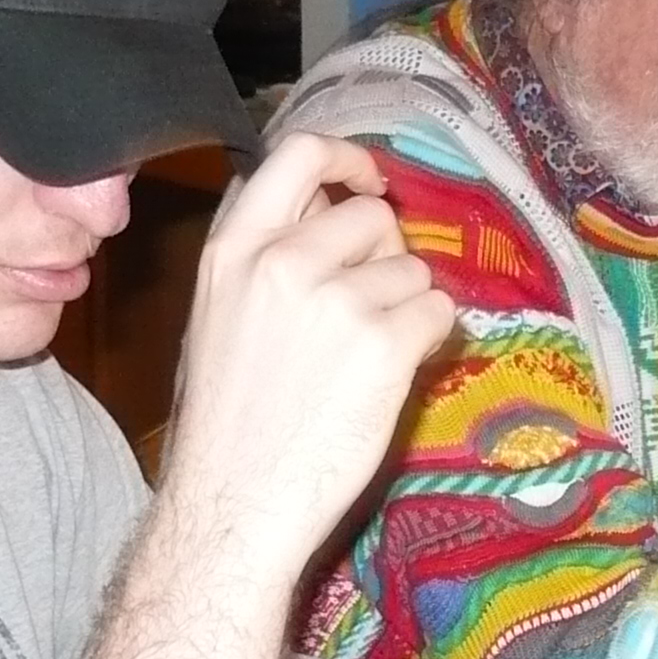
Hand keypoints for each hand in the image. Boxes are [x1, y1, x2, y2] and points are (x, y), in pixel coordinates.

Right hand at [160, 133, 456, 553]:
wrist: (233, 503)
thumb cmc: (225, 423)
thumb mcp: (218, 314)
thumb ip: (266, 258)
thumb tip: (329, 218)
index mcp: (233, 249)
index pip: (298, 154)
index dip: (347, 158)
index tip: (367, 182)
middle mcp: (283, 261)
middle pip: (370, 215)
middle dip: (385, 253)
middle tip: (370, 304)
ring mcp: (336, 300)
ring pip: (412, 269)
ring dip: (406, 306)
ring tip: (366, 358)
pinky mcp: (384, 344)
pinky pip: (439, 313)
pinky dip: (430, 341)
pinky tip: (393, 374)